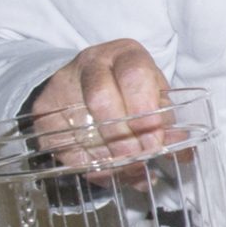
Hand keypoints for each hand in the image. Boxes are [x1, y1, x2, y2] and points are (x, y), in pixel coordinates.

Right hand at [28, 39, 171, 163]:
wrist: (82, 83)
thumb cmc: (129, 89)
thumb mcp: (154, 95)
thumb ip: (169, 121)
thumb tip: (182, 152)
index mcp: (125, 55)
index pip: (134, 74)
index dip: (145, 109)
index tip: (155, 138)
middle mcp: (91, 64)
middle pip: (102, 98)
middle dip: (125, 135)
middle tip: (142, 156)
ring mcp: (62, 86)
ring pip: (81, 125)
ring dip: (110, 155)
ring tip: (130, 169)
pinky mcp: (43, 112)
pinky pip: (64, 143)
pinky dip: (90, 165)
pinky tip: (109, 172)